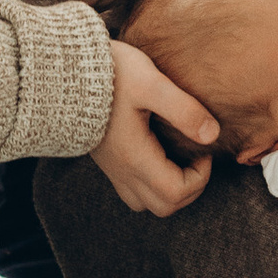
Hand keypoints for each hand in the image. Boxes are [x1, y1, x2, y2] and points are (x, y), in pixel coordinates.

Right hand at [93, 41, 218, 215]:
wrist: (65, 72)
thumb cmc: (110, 75)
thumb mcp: (151, 84)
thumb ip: (184, 110)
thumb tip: (211, 135)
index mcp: (135, 158)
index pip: (176, 192)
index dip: (201, 177)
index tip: (202, 150)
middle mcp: (123, 171)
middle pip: (165, 206)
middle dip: (190, 188)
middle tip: (197, 158)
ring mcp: (113, 169)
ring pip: (147, 203)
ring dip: (171, 190)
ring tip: (180, 160)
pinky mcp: (107, 161)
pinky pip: (133, 190)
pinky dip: (153, 184)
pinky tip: (159, 155)